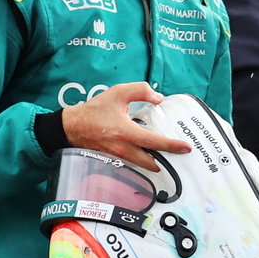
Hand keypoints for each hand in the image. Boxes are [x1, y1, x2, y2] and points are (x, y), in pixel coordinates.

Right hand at [61, 82, 190, 170]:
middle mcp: (123, 149)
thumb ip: (140, 91)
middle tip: (179, 156)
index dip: (173, 146)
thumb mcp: (118, 92)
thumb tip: (158, 99)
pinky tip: (150, 153)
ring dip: (156, 163)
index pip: (155, 143)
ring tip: (167, 155)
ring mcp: (118, 158)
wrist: (71, 127)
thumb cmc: (94, 110)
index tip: (186, 148)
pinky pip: (134, 165)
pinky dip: (144, 161)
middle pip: (152, 163)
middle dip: (167, 162)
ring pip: (143, 166)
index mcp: (126, 133)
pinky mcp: (114, 161)